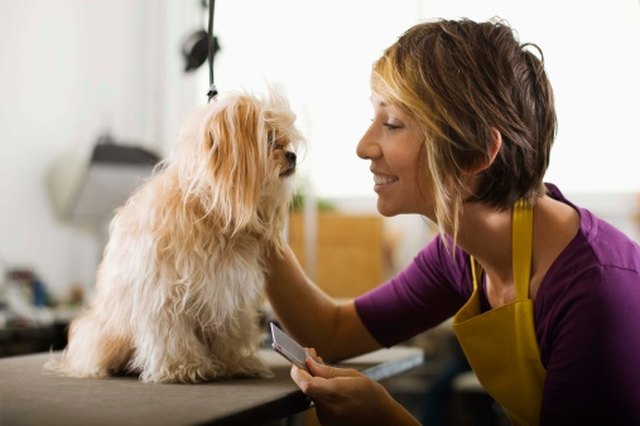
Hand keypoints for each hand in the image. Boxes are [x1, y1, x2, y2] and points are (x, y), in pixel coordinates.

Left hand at [290, 349, 419, 425]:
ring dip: (314, 380)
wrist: (383, 419)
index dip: (298, 370)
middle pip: (307, 386)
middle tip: (313, 355)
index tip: (300, 358)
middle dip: (306, 369)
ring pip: (312, 393)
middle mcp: (328, 408)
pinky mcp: (326, 422)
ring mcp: (326, 417)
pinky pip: (318, 401)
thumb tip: (309, 362)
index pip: (306, 384)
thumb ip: (328, 370)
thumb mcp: (353, 376)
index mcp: (337, 393)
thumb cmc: (372, 396)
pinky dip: (320, 391)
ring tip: (326, 369)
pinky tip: (331, 385)